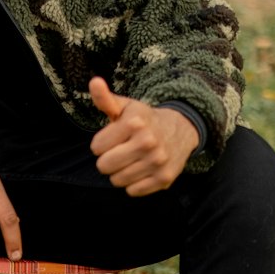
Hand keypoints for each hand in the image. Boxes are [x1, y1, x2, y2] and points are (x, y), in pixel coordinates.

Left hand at [88, 78, 197, 196]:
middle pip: (104, 166)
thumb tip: (94, 82)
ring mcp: (158, 161)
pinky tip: (142, 169)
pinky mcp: (164, 178)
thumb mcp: (125, 106)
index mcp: (134, 123)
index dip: (102, 144)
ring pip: (117, 181)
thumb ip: (105, 99)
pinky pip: (132, 191)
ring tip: (132, 159)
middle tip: (121, 150)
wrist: (180, 129)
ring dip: (120, 172)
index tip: (114, 138)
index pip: (96, 148)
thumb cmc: (143, 120)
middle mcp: (148, 142)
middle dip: (108, 160)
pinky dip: (134, 184)